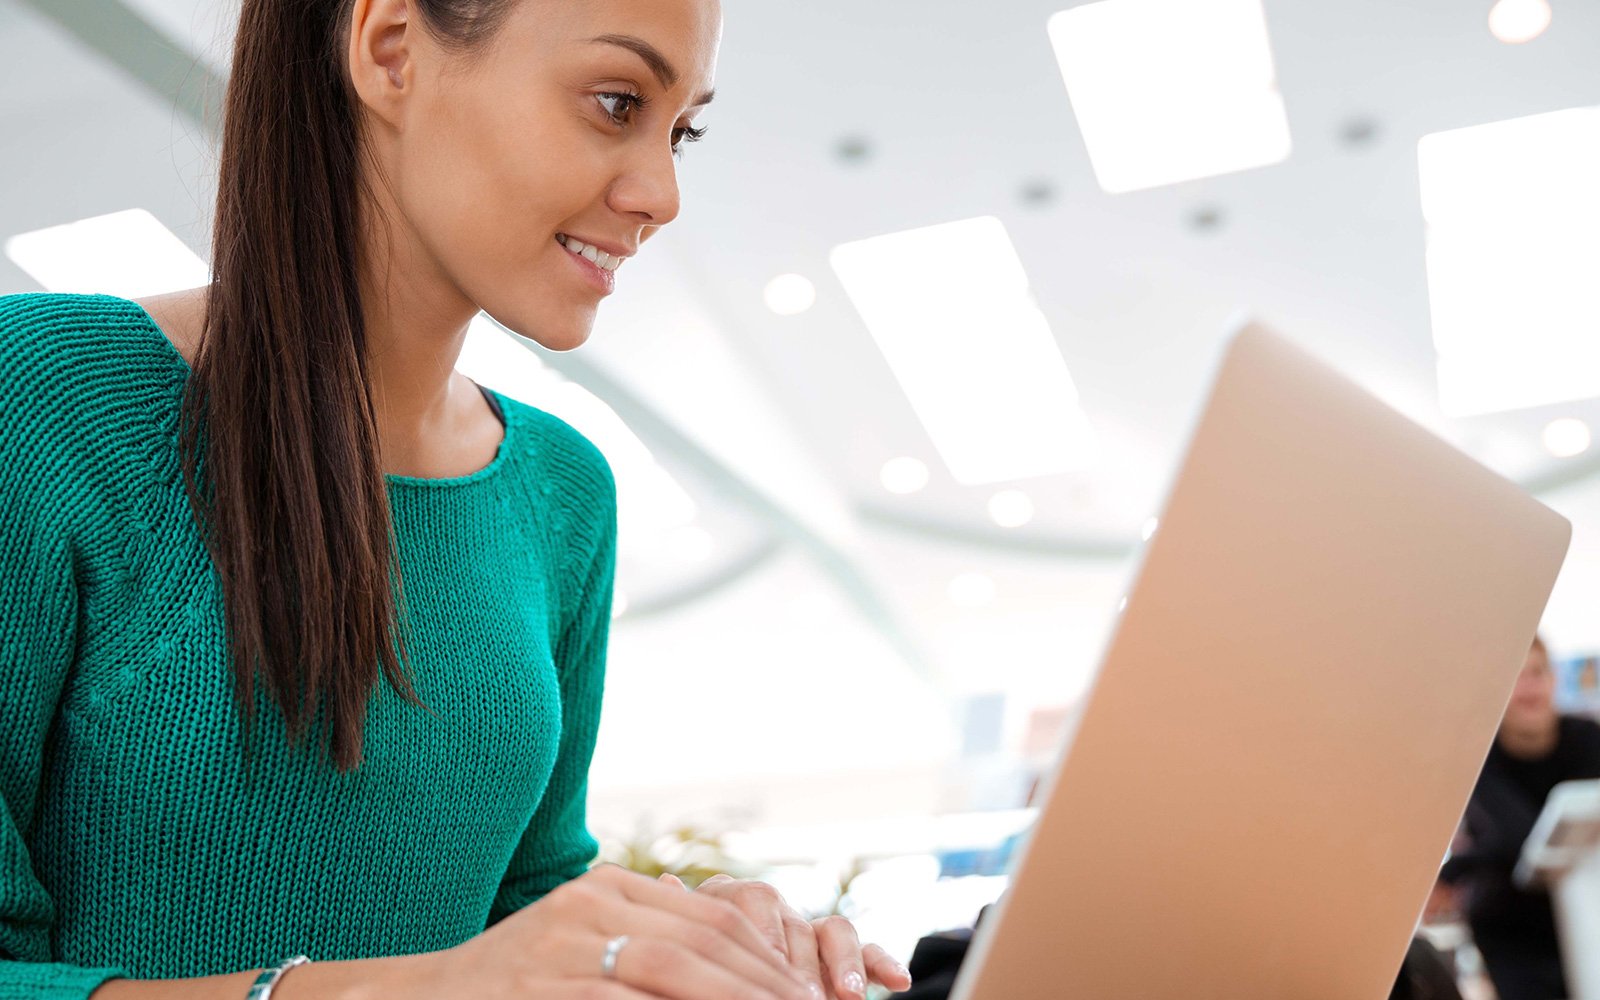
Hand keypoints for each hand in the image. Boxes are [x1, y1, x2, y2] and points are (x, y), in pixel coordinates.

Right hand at [422, 865, 814, 999]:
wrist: (423, 997)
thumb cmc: (516, 982)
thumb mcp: (582, 945)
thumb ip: (647, 942)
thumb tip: (735, 966)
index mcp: (606, 889)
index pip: (711, 919)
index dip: (766, 960)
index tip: (805, 991)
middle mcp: (587, 908)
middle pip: (703, 943)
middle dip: (764, 985)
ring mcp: (561, 949)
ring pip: (672, 970)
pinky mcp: (540, 990)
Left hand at [665, 873, 913, 999]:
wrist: (717, 970)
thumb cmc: (694, 968)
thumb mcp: (683, 947)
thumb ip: (685, 919)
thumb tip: (665, 882)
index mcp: (727, 906)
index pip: (748, 901)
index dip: (762, 935)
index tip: (768, 967)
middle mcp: (772, 913)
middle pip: (796, 920)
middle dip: (804, 963)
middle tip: (806, 997)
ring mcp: (808, 935)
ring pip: (835, 929)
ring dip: (845, 963)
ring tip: (849, 998)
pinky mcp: (840, 960)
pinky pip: (867, 951)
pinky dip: (882, 962)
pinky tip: (897, 982)